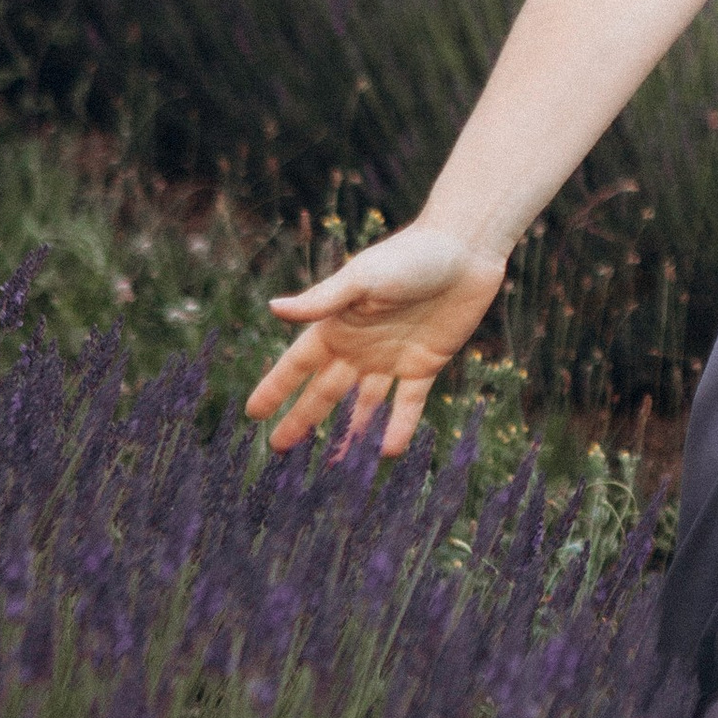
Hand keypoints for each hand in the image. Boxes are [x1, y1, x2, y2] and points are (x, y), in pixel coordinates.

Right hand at [245, 221, 507, 457]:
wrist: (465, 250)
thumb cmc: (409, 255)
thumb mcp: (362, 278)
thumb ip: (322, 300)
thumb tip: (273, 308)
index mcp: (337, 325)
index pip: (297, 365)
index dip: (275, 389)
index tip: (252, 414)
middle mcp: (360, 346)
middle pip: (326, 392)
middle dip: (303, 419)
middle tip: (280, 450)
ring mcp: (391, 358)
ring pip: (365, 405)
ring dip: (350, 433)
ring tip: (333, 467)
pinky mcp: (425, 364)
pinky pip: (408, 403)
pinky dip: (399, 427)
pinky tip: (387, 453)